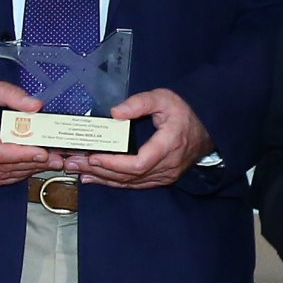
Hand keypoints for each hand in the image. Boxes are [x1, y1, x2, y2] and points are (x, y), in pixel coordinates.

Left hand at [75, 87, 209, 189]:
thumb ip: (139, 103)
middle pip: (129, 176)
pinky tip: (97, 178)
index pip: (138, 163)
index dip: (114, 164)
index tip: (94, 157)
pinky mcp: (162, 178)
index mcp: (168, 146)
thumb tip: (115, 113)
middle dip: (100, 171)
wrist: (208, 128)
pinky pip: (136, 184)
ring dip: (104, 178)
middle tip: (74, 163)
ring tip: (80, 171)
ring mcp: (165, 175)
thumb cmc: (184, 112)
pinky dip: (115, 182)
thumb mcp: (164, 98)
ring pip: (131, 183)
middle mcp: (167, 166)